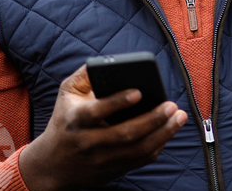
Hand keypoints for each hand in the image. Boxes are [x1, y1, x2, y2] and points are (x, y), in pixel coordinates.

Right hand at [18, 64, 186, 190]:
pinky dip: (158, 146)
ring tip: (179, 117)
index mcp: (76, 119)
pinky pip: (140, 160)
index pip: (97, 111)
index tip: (139, 92)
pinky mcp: (113, 170)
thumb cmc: (64, 120)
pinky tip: (169, 131)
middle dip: (152, 119)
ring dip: (163, 133)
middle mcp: (89, 142)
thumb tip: (110, 61)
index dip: (118, 102)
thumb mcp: (67, 93)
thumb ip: (86, 74)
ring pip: (137, 150)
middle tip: (172, 105)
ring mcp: (102, 159)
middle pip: (125, 134)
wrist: (52, 165)